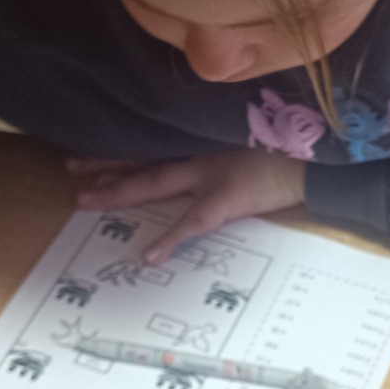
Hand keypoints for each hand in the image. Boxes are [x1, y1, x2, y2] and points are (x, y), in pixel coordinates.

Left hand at [69, 152, 305, 263]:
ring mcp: (212, 174)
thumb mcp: (250, 133)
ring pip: (156, 181)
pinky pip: (194, 222)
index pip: (151, 138)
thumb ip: (219, 138)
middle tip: (68, 169)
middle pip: (143, 156)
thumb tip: (195, 149)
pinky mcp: (229, 199)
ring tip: (85, 199)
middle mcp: (199, 149)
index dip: (118, 145)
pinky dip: (171, 238)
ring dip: (119, 190)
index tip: (86, 147)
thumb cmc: (290, 145)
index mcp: (201, 135)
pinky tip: (149, 255)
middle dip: (104, 164)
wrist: (321, 153)